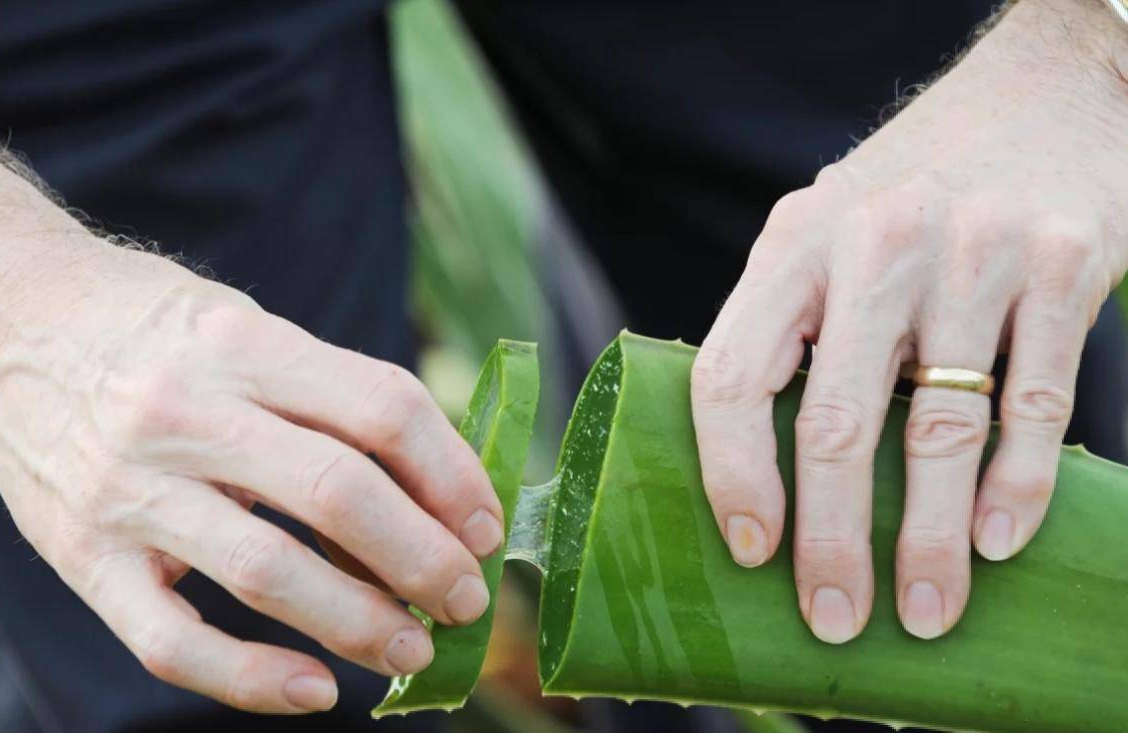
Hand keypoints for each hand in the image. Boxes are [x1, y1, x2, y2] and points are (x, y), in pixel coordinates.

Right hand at [0, 247, 501, 712]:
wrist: (1, 321)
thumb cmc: (149, 328)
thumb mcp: (243, 326)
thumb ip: (328, 395)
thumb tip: (434, 489)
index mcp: (245, 345)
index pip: (381, 410)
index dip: (451, 475)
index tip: (484, 525)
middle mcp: (186, 412)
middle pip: (339, 495)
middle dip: (424, 558)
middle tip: (464, 598)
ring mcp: (128, 488)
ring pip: (268, 574)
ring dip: (358, 623)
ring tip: (411, 651)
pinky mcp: (80, 554)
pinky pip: (172, 640)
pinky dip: (251, 679)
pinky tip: (314, 691)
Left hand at [691, 0, 1127, 642]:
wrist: (1044, 90)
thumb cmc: (911, 191)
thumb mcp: (825, 233)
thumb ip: (789, 324)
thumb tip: (754, 466)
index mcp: (793, 243)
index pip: (733, 376)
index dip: (732, 475)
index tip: (752, 550)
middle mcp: (876, 243)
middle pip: (833, 423)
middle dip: (831, 542)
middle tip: (832, 616)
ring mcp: (975, 253)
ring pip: (939, 429)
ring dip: (926, 539)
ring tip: (922, 611)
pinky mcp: (1066, 265)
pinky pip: (1034, 402)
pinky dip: (1015, 486)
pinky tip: (995, 541)